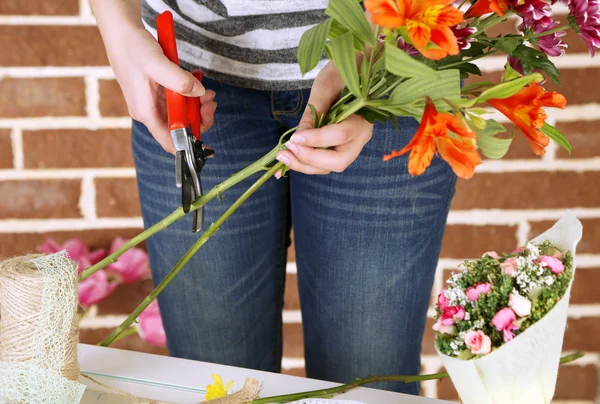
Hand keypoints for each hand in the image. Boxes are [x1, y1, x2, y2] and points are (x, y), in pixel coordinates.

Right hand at [92, 0, 216, 153]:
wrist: (121, 32)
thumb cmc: (132, 48)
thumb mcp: (157, 63)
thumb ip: (179, 81)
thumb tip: (199, 93)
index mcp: (146, 112)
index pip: (170, 141)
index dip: (190, 144)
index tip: (207, 139)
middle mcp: (149, 112)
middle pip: (180, 127)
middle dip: (199, 116)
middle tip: (210, 100)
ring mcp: (152, 103)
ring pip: (181, 112)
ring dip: (197, 103)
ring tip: (206, 89)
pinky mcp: (156, 93)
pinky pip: (178, 99)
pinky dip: (189, 91)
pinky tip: (195, 78)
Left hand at [276, 62, 372, 174]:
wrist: (355, 70)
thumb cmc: (342, 73)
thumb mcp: (326, 86)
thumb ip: (314, 112)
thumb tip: (299, 136)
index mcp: (363, 118)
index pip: (341, 135)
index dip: (316, 139)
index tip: (294, 138)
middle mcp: (360, 137)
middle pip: (338, 161)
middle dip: (310, 160)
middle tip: (286, 153)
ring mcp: (351, 145)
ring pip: (330, 166)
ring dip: (304, 165)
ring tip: (282, 157)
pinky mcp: (339, 147)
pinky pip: (324, 161)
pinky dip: (306, 162)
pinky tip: (288, 158)